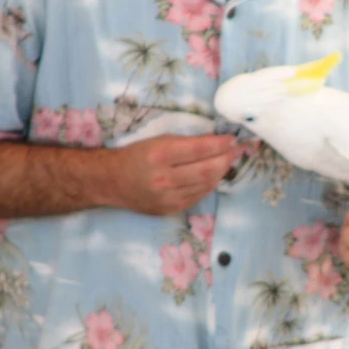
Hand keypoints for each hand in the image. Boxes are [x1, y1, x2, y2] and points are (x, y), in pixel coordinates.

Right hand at [105, 133, 241, 214]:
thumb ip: (187, 142)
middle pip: (206, 170)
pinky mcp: (170, 209)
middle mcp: (163, 179)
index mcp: (159, 155)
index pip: (198, 150)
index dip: (219, 144)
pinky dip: (210, 184)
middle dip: (226, 159)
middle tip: (237, 151)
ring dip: (221, 172)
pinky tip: (214, 175)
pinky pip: (198, 196)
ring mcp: (167, 198)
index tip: (232, 139)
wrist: (111, 182)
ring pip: (206, 185)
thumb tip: (217, 140)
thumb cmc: (136, 155)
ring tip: (228, 161)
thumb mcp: (158, 141)